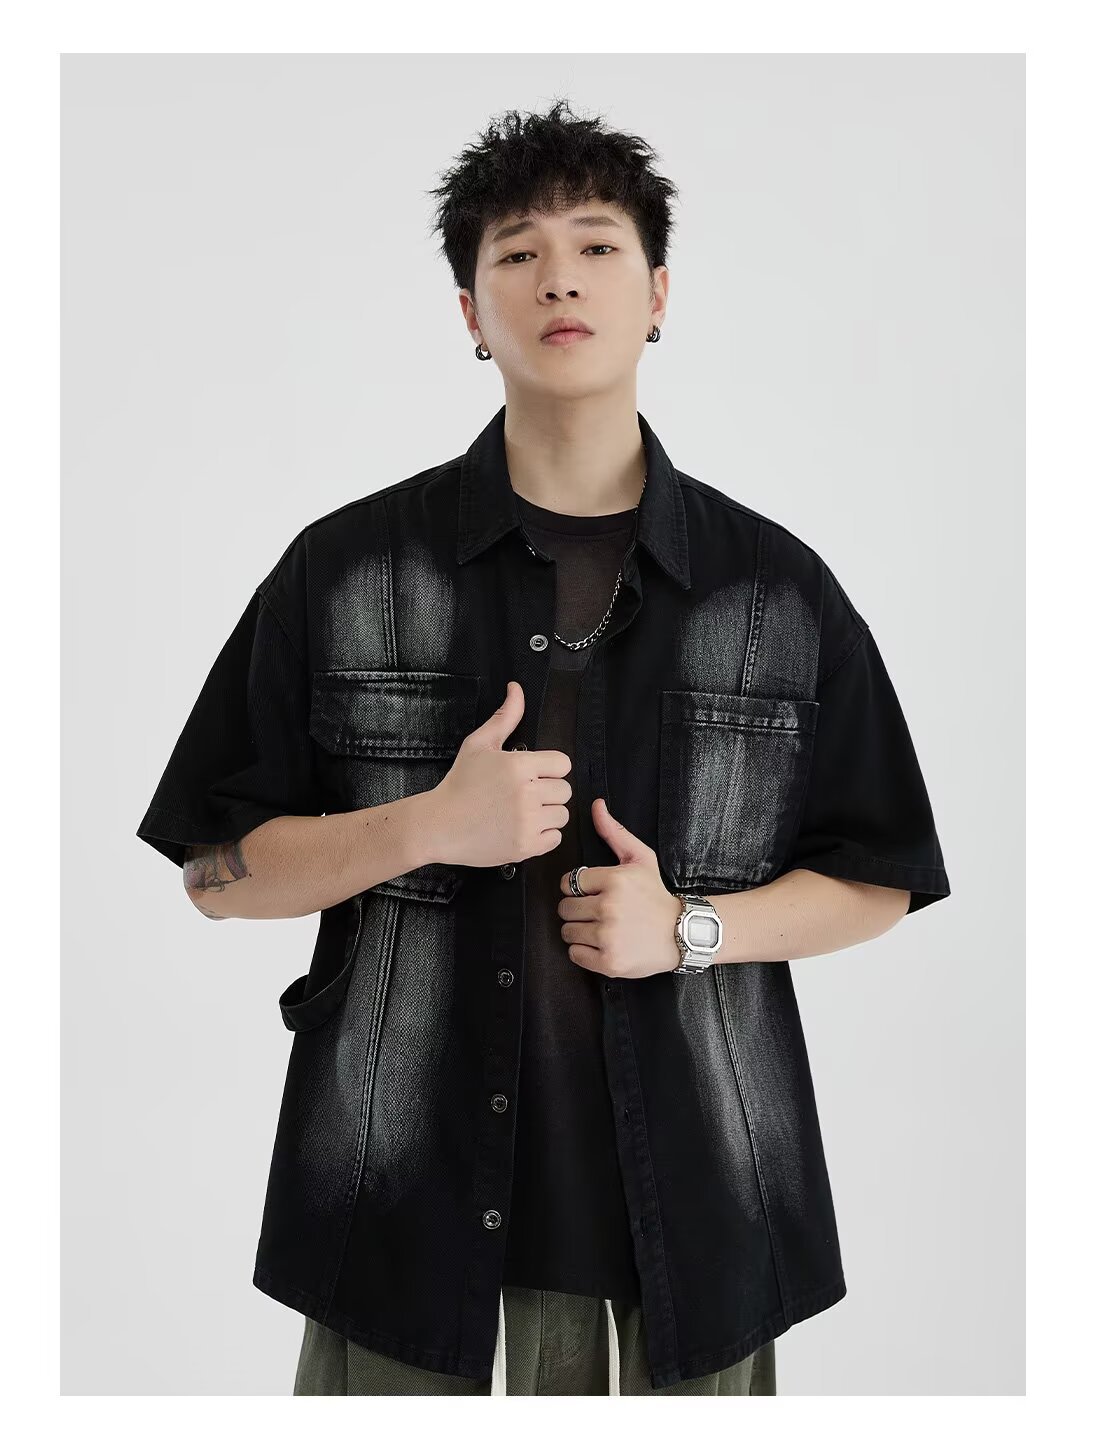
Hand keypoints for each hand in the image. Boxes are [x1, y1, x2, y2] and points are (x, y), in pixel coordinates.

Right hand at [429, 681, 572, 867]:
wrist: (438, 825)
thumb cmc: (459, 784)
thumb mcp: (479, 745)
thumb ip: (505, 718)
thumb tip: (516, 689)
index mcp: (519, 765)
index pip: (562, 764)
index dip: (549, 769)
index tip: (532, 775)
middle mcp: (527, 793)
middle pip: (564, 790)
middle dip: (547, 791)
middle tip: (522, 795)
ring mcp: (527, 822)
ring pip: (562, 815)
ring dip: (547, 814)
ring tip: (521, 813)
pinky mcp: (526, 846)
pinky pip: (555, 838)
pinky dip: (543, 836)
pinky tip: (521, 829)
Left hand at [557, 798, 681, 979]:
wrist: (681, 933)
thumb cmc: (655, 894)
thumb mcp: (640, 858)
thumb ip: (614, 832)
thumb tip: (596, 805)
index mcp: (614, 880)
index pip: (568, 882)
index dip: (578, 888)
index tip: (594, 893)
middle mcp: (609, 907)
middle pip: (564, 908)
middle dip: (577, 909)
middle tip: (597, 912)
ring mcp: (608, 937)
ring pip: (567, 931)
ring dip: (579, 930)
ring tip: (601, 927)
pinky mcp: (609, 962)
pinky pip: (575, 954)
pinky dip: (584, 951)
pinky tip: (602, 943)